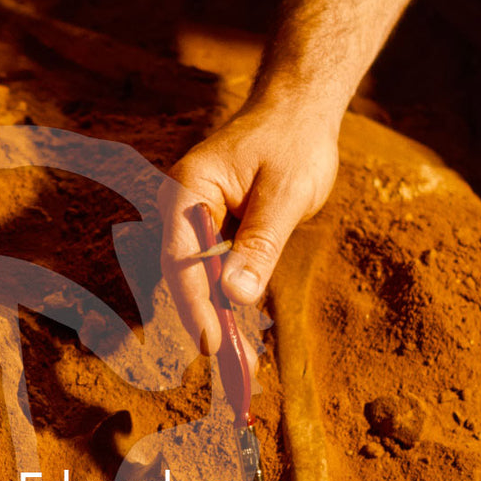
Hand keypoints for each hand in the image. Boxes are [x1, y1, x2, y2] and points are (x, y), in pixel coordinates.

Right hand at [162, 95, 339, 359]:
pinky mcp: (214, 230)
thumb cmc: (292, 142)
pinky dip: (230, 302)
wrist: (298, 112)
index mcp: (188, 190)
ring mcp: (196, 220)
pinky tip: (244, 336)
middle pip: (185, 275)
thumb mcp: (285, 193)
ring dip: (219, 319)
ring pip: (200, 279)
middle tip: (232, 368)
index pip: (181, 258)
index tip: (212, 343)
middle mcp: (182, 207)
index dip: (194, 305)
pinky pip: (216, 272)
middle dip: (206, 321)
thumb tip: (237, 296)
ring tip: (241, 365)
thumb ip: (261, 242)